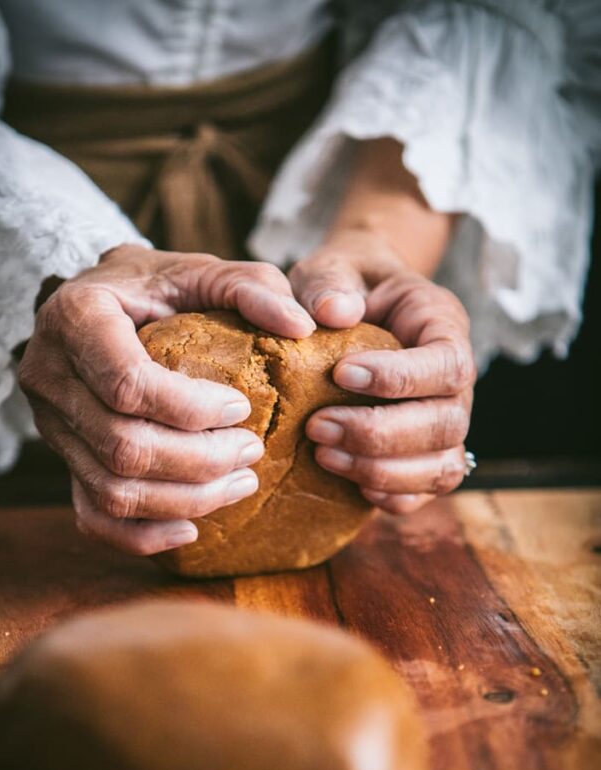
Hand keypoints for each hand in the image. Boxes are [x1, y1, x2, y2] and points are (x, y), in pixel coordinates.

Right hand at [19, 244, 314, 553]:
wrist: (99, 303)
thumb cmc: (156, 285)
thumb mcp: (200, 269)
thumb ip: (252, 287)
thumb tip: (302, 326)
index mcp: (75, 317)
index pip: (128, 385)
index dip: (192, 408)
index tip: (242, 406)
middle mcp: (49, 376)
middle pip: (123, 447)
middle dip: (200, 460)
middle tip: (253, 450)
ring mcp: (50, 426)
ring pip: (113, 491)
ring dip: (185, 499)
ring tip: (241, 483)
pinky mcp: (63, 460)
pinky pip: (93, 516)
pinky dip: (143, 535)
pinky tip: (191, 528)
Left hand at [290, 229, 474, 513]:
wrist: (356, 306)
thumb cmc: (344, 286)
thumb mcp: (332, 268)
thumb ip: (330, 282)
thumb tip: (336, 312)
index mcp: (444, 325)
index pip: (447, 363)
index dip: (400, 378)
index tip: (340, 375)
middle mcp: (457, 382)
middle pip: (447, 424)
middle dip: (380, 433)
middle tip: (316, 426)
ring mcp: (447, 423)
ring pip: (442, 467)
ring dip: (382, 471)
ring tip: (323, 454)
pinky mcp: (427, 456)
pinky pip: (427, 490)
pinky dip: (393, 496)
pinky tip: (349, 482)